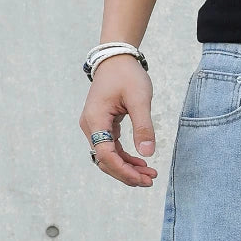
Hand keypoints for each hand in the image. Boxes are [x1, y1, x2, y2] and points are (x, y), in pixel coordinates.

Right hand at [79, 54, 157, 186]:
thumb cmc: (127, 75)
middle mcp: (90, 126)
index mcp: (95, 119)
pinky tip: (142, 164)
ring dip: (127, 169)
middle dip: (127, 174)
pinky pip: (112, 150)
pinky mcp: (103, 127)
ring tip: (150, 175)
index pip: (105, 154)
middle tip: (150, 180)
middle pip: (105, 160)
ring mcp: (95, 128)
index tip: (142, 178)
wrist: (117, 59)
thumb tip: (147, 153)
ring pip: (108, 158)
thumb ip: (143, 126)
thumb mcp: (139, 99)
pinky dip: (126, 159)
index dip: (123, 170)